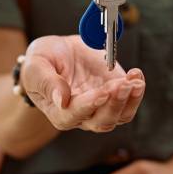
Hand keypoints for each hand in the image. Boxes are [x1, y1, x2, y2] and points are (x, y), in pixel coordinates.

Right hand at [19, 35, 144, 131]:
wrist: (58, 52)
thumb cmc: (42, 61)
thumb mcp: (36, 67)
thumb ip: (47, 83)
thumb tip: (61, 101)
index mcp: (59, 113)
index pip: (74, 115)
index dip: (89, 105)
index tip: (101, 92)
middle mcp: (82, 116)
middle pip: (102, 121)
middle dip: (114, 104)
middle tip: (122, 84)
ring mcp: (101, 107)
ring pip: (120, 115)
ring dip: (130, 99)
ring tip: (135, 80)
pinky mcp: (115, 95)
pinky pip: (130, 101)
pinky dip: (136, 90)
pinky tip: (136, 74)